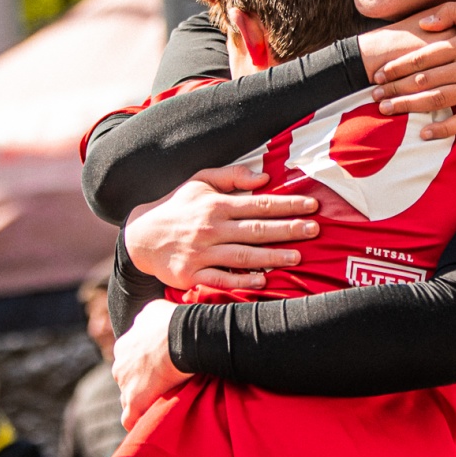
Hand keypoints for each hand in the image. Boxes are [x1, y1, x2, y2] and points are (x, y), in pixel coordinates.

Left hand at [113, 299, 187, 428]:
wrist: (183, 336)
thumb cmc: (173, 321)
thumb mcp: (153, 310)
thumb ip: (145, 320)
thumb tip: (147, 322)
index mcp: (122, 346)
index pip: (128, 362)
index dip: (143, 367)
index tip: (158, 369)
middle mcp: (119, 365)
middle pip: (126, 381)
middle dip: (140, 385)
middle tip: (162, 386)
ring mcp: (125, 384)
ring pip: (128, 400)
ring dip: (141, 403)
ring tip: (159, 405)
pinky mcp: (135, 401)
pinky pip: (130, 419)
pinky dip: (138, 422)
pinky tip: (150, 424)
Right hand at [124, 167, 317, 291]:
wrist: (140, 237)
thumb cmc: (176, 207)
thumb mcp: (199, 181)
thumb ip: (232, 176)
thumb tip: (264, 177)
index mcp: (216, 204)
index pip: (259, 204)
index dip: (287, 204)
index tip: (312, 206)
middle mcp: (211, 228)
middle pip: (256, 229)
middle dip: (288, 229)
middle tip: (314, 230)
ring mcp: (201, 253)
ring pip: (243, 256)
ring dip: (272, 257)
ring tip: (297, 257)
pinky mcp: (192, 274)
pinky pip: (221, 278)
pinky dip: (242, 280)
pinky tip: (263, 280)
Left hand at [368, 1, 455, 139]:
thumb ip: (453, 12)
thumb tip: (424, 24)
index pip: (423, 57)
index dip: (398, 66)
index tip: (380, 74)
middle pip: (424, 81)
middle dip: (396, 89)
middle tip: (374, 97)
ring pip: (439, 101)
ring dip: (410, 107)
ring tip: (387, 112)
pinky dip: (444, 128)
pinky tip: (425, 133)